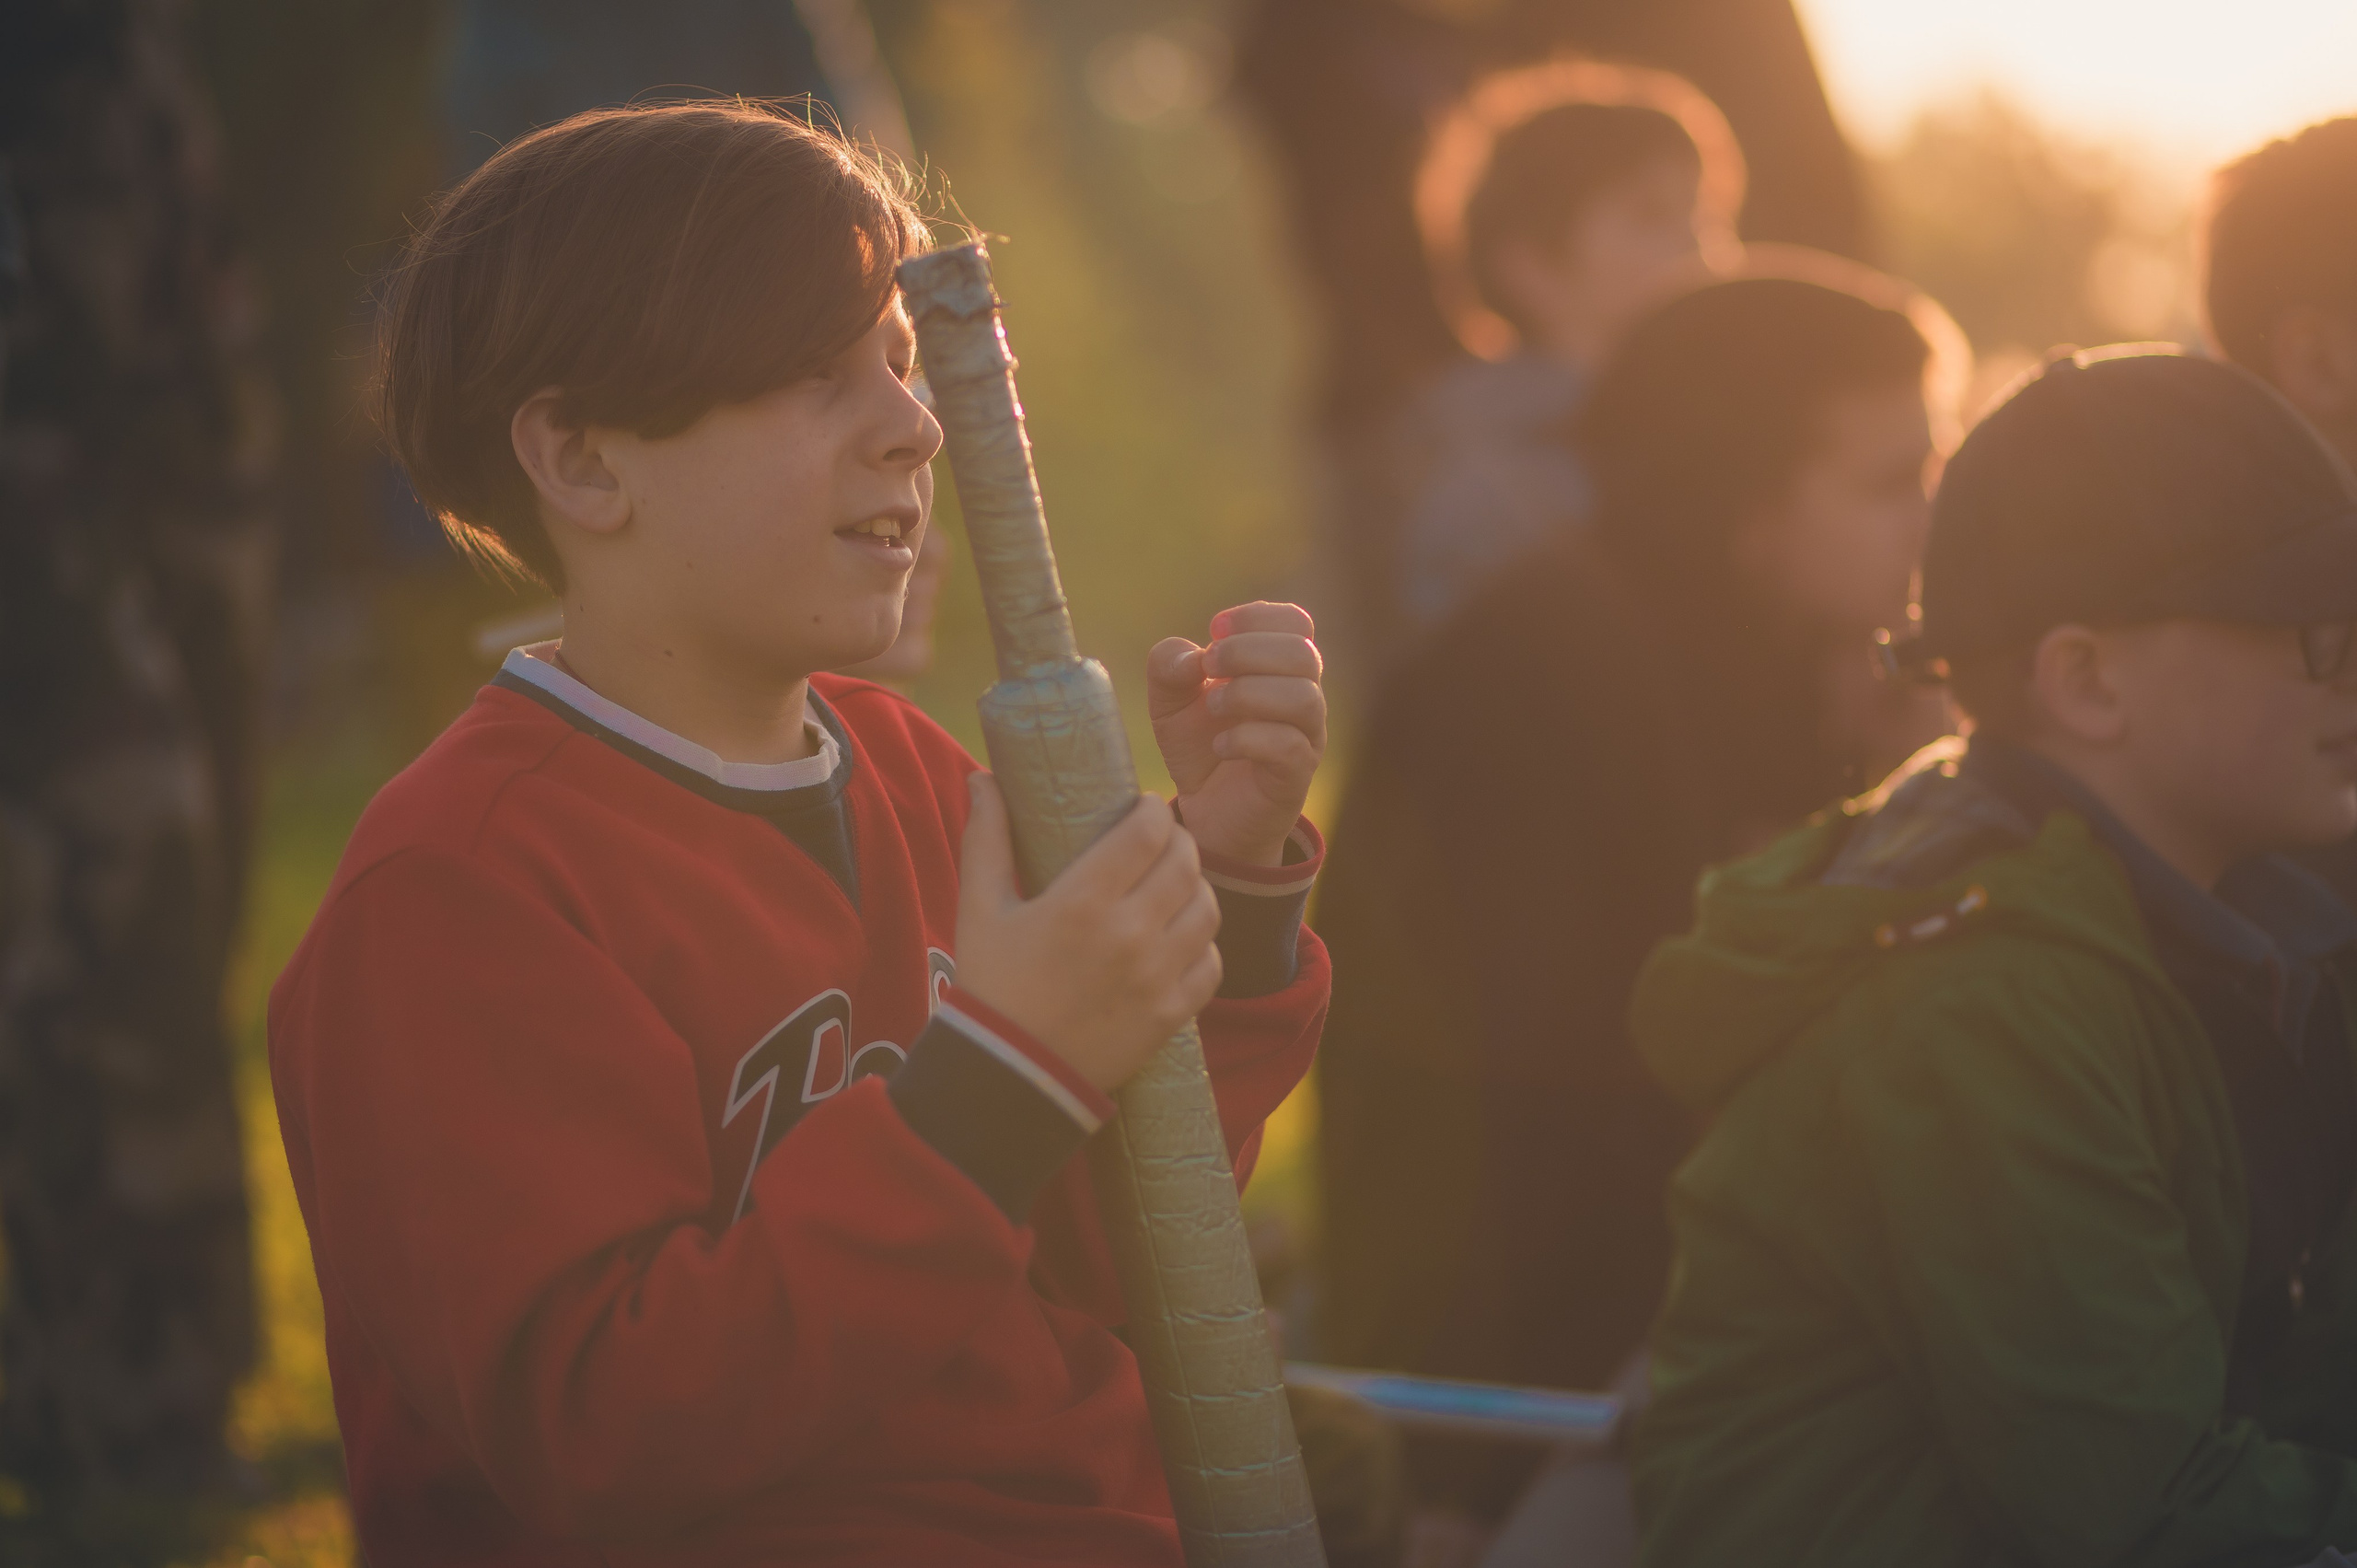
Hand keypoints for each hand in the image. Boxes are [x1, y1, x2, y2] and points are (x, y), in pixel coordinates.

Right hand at [954, 774, 1223, 1092]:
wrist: (1009, 1076)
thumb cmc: (991, 986)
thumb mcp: (979, 909)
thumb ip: (986, 838)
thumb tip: (982, 778)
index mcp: (1082, 902)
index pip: (1147, 831)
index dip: (1152, 811)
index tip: (1142, 808)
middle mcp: (1128, 935)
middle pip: (1185, 863)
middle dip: (1177, 842)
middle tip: (1160, 842)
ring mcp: (1155, 978)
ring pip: (1207, 909)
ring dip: (1194, 889)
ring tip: (1173, 886)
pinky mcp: (1171, 1014)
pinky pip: (1211, 963)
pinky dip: (1201, 944)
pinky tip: (1180, 938)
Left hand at [1149, 602, 1325, 866]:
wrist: (1207, 812)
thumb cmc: (1199, 745)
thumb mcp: (1169, 700)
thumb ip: (1169, 665)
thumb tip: (1192, 658)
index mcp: (1280, 668)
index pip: (1295, 623)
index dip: (1256, 616)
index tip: (1214, 629)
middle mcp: (1303, 697)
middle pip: (1302, 653)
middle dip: (1247, 651)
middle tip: (1208, 666)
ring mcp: (1306, 738)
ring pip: (1304, 698)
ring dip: (1248, 693)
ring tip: (1213, 706)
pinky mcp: (1295, 777)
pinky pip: (1289, 747)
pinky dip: (1247, 738)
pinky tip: (1219, 746)